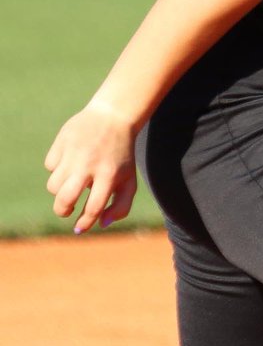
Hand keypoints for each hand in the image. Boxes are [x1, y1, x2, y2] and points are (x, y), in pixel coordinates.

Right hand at [44, 101, 138, 233]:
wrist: (113, 117)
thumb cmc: (121, 156)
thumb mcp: (129, 180)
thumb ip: (121, 207)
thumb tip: (99, 224)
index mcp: (110, 175)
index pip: (93, 208)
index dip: (84, 223)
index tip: (79, 228)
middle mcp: (90, 164)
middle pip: (65, 199)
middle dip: (63, 211)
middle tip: (67, 210)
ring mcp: (73, 152)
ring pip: (53, 185)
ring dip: (59, 191)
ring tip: (71, 184)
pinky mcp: (61, 142)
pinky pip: (50, 166)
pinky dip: (57, 169)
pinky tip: (70, 161)